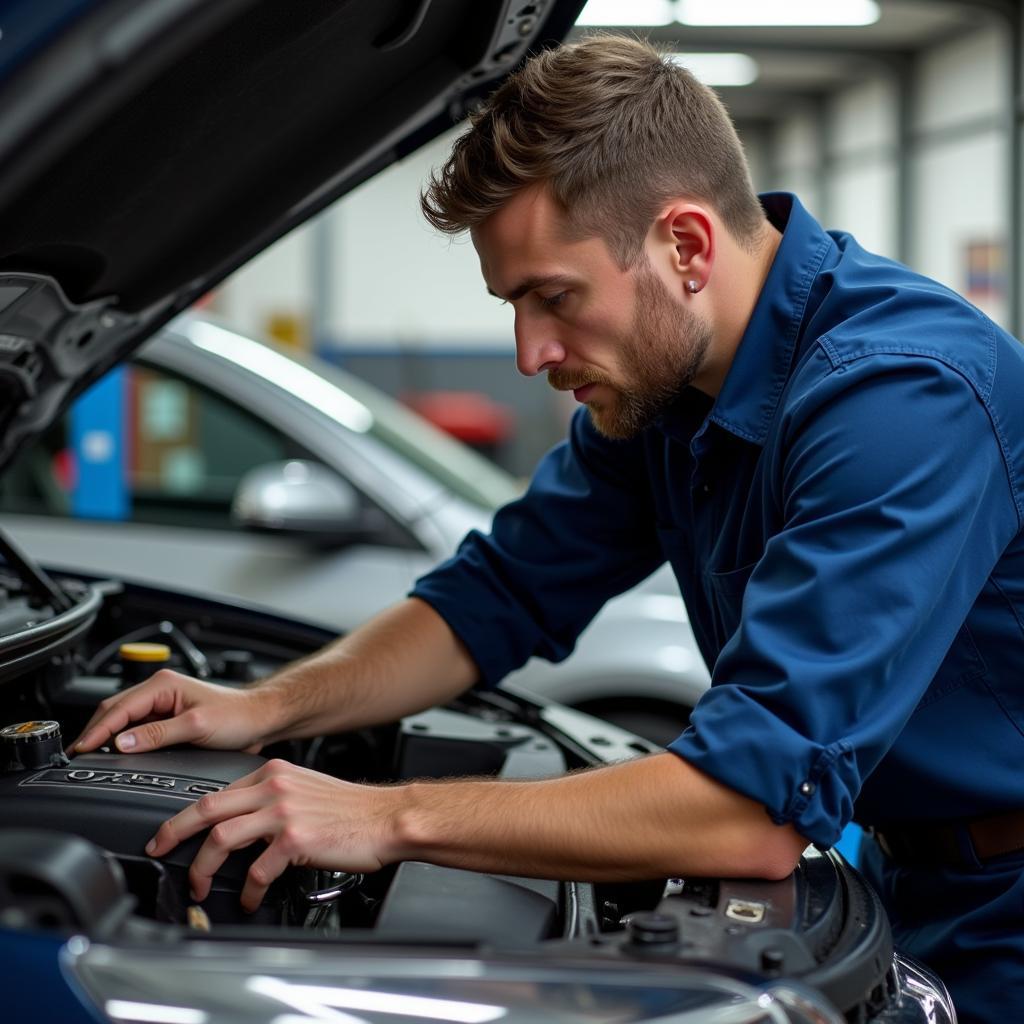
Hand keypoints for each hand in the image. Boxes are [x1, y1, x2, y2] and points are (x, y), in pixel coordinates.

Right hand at [72, 669, 273, 754]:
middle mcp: (161, 691)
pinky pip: (137, 729)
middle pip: (115, 711)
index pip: (118, 707)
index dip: (98, 730)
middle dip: (96, 732)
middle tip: (79, 757)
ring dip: (108, 736)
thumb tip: (123, 742)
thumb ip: (158, 734)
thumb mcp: (196, 726)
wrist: (260, 720)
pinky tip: (117, 754)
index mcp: (164, 685)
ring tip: (91, 757)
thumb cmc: (238, 716)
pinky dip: (123, 740)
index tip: (82, 749)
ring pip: (124, 720)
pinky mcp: (169, 719)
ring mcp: (164, 705)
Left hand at [145, 759, 404, 910]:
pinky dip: (247, 889)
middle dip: (173, 832)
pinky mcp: (296, 838)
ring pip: (222, 836)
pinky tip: (250, 898)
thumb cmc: (352, 809)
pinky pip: (257, 869)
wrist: (387, 817)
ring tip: (202, 885)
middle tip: (159, 850)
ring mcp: (284, 811)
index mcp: (274, 772)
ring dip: (204, 866)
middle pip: (207, 807)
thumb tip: (242, 821)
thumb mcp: (306, 788)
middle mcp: (275, 787)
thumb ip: (273, 797)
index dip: (188, 813)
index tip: (173, 830)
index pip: (218, 790)